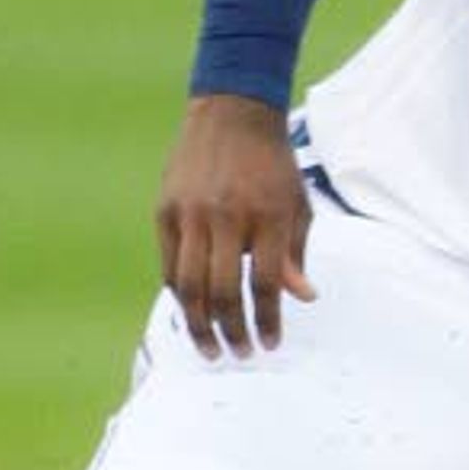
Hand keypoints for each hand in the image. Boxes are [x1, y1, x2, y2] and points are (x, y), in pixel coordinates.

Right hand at [156, 94, 317, 358]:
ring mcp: (191, 214)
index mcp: (267, 217)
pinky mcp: (165, 211)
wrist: (233, 114)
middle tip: (240, 354)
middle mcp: (227, 217)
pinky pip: (169, 265)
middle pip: (223, 291)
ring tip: (209, 348)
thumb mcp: (297, 205)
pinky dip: (180, 294)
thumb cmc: (273, 166)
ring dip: (199, 324)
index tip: (270, 344)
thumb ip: (294, 253)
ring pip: (189, 285)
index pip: (266, 283)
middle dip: (232, 331)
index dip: (268, 320)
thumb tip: (303, 298)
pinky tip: (191, 313)